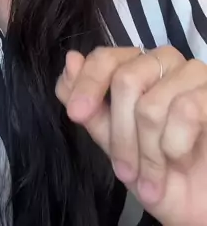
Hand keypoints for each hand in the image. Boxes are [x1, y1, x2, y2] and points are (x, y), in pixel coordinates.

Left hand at [55, 46, 206, 225]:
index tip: (75, 114)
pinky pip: (186, 112)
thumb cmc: (156, 173)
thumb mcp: (113, 144)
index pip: (105, 57)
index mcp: (137, 66)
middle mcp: (165, 62)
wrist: (197, 208)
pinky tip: (181, 160)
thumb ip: (90, 106)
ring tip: (155, 176)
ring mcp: (194, 74)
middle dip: (121, 137)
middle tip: (126, 173)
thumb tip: (71, 61)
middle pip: (125, 81)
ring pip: (151, 105)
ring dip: (149, 153)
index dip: (88, 84)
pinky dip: (176, 147)